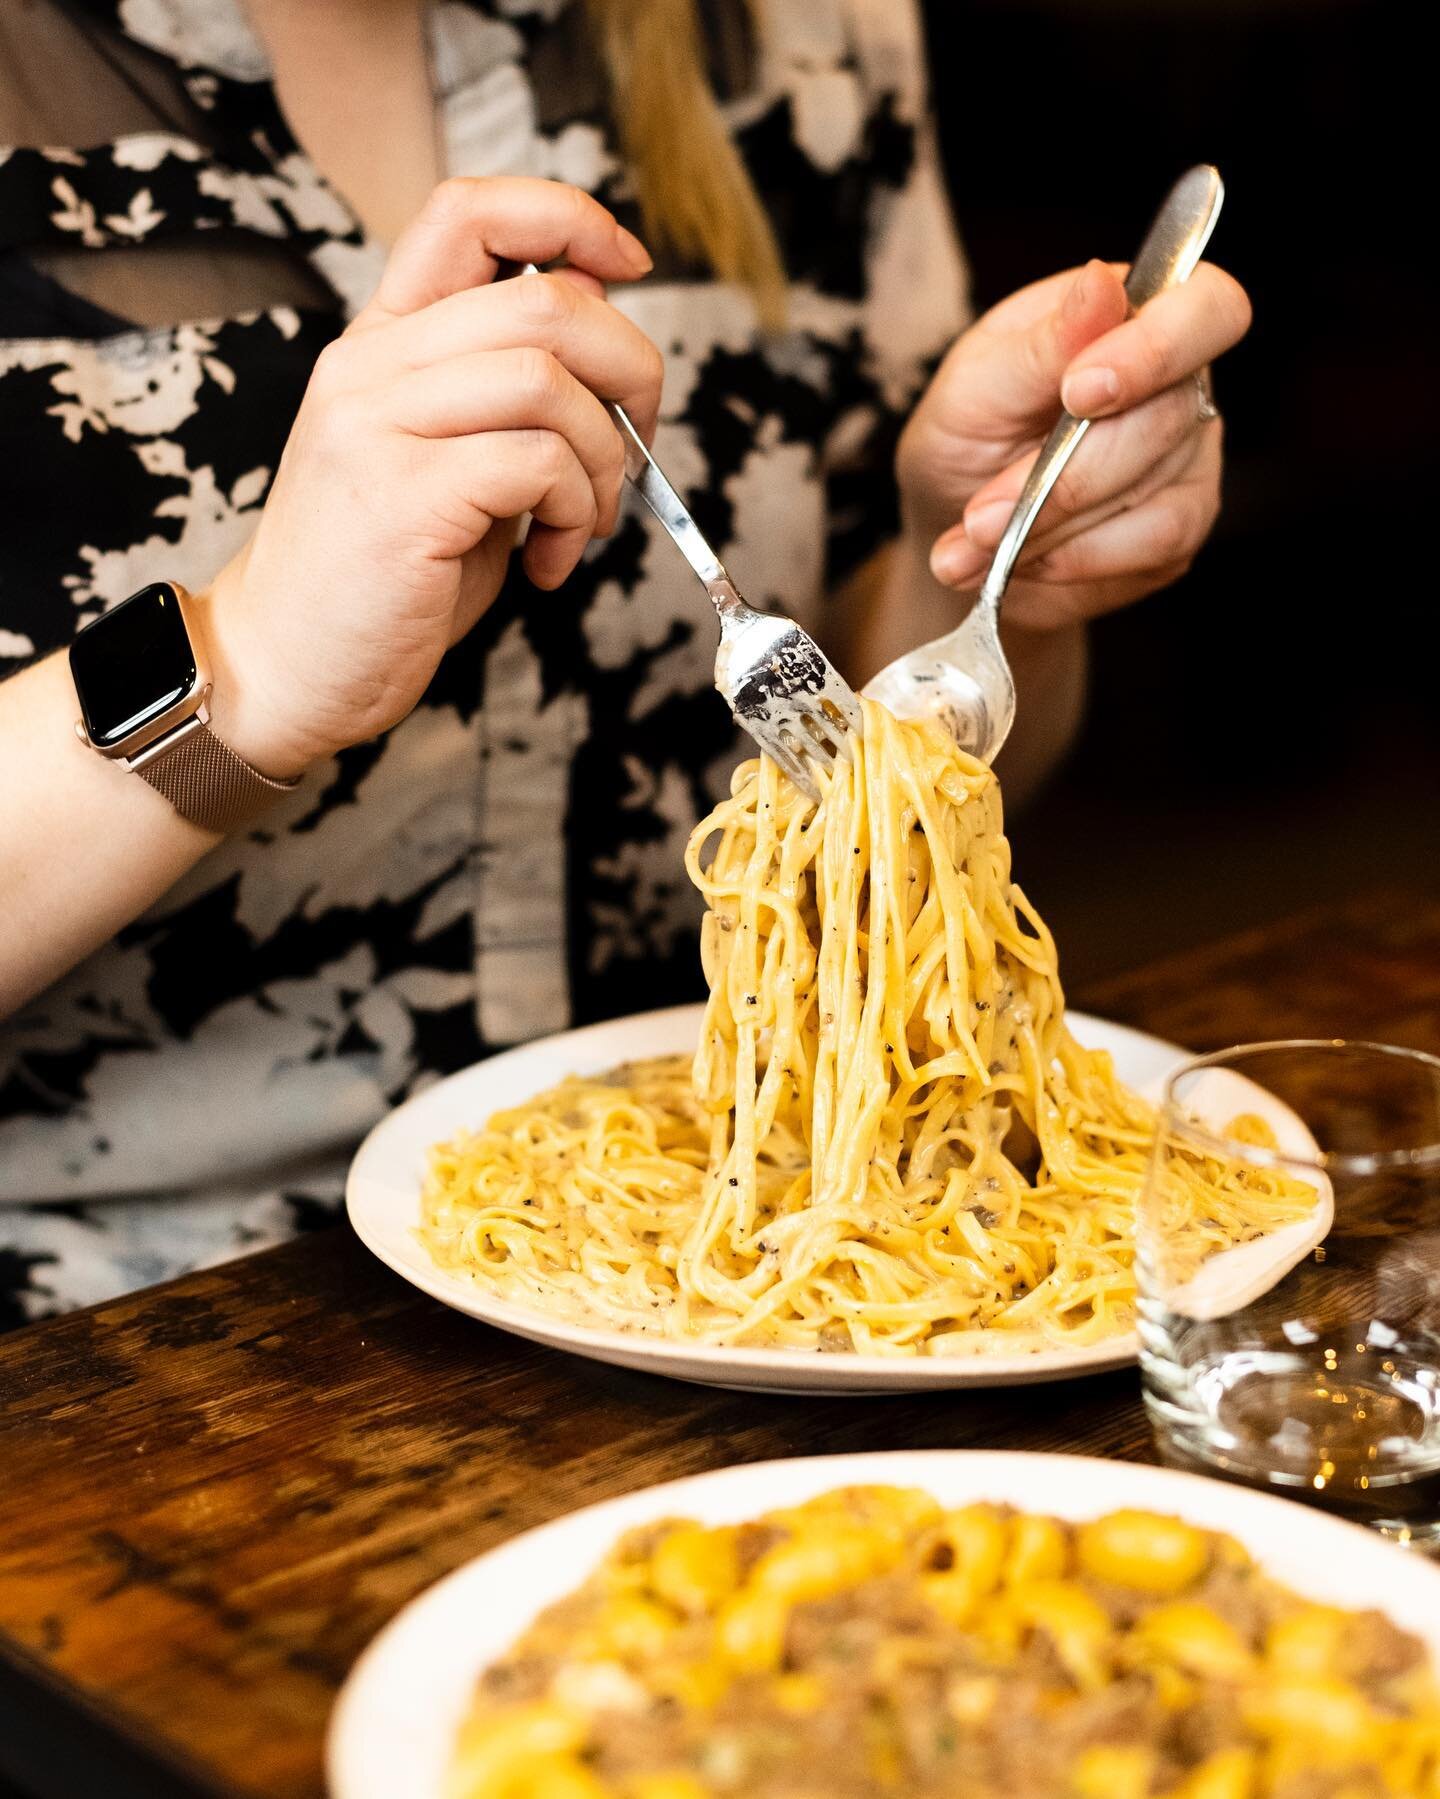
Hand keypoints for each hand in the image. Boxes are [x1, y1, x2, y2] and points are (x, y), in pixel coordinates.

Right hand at [203, 177, 662, 778]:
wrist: (284, 667)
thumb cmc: (382, 576)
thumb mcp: (450, 463)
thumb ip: (511, 401)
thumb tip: (609, 343)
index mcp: (382, 340)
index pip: (470, 212)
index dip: (567, 219)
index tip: (626, 267)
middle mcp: (372, 365)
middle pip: (543, 300)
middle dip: (630, 370)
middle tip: (637, 446)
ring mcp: (378, 426)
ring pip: (548, 382)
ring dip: (605, 460)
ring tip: (584, 524)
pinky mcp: (400, 497)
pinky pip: (536, 465)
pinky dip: (574, 515)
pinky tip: (548, 564)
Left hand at [895, 256, 1250, 629]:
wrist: (953, 528)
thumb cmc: (967, 434)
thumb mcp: (974, 384)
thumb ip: (1040, 345)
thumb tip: (1101, 282)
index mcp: (1134, 318)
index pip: (1207, 308)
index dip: (1157, 349)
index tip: (1078, 391)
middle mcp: (1179, 383)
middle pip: (1167, 416)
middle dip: (1063, 474)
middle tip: (981, 514)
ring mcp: (1188, 458)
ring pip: (1153, 491)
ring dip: (1051, 526)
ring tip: (976, 542)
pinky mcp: (1180, 527)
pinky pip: (1155, 544)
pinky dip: (1076, 559)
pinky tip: (1023, 561)